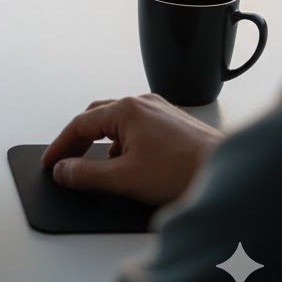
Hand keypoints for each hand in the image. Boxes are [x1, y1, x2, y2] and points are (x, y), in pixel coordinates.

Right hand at [41, 94, 222, 205]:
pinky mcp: (175, 123)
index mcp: (126, 109)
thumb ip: (87, 174)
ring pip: (119, 122)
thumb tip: (63, 170)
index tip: (50, 162)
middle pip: (97, 117)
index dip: (61, 145)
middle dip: (79, 140)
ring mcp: (160, 111)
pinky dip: (125, 144)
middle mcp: (142, 103)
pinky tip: (131, 165)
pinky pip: (138, 128)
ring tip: (99, 167)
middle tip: (67, 162)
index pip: (80, 124)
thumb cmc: (185, 172)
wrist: (231, 174)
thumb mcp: (125, 178)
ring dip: (103, 143)